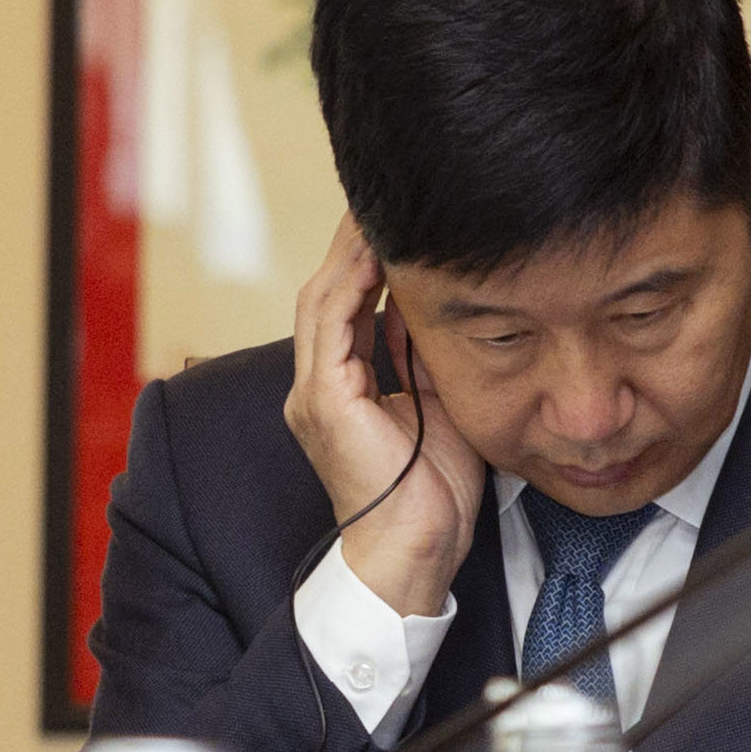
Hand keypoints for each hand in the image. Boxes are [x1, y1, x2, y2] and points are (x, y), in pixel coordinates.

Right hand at [286, 219, 483, 619]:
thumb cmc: (430, 493)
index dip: (364, 262)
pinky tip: (376, 256)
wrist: (415, 551)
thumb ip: (421, 359)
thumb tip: (429, 310)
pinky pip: (333, 327)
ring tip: (377, 213)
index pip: (344, 308)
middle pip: (326, 293)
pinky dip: (353, 286)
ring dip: (351, 253)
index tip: (392, 225)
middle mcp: (317, 387)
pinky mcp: (328, 401)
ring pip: (324, 301)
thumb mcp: (434, 406)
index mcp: (337, 390)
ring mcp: (316, 394)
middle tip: (381, 200)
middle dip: (352, 244)